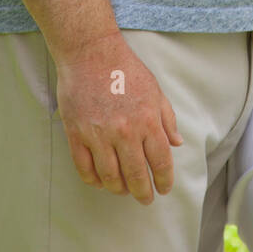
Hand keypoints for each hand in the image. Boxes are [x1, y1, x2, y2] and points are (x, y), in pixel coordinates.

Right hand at [54, 31, 182, 202]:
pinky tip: (101, 181)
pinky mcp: (76, 134)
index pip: (160, 162)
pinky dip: (94, 180)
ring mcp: (98, 135)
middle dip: (143, 192)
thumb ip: (167, 119)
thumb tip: (176, 143)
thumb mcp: (155, 91)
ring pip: (110, 177)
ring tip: (123, 190)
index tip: (163, 189)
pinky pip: (85, 168)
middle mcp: (125, 132)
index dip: (164, 180)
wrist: (90, 53)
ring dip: (119, 189)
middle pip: (136, 175)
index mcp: (148, 121)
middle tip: (145, 199)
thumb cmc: (125, 69)